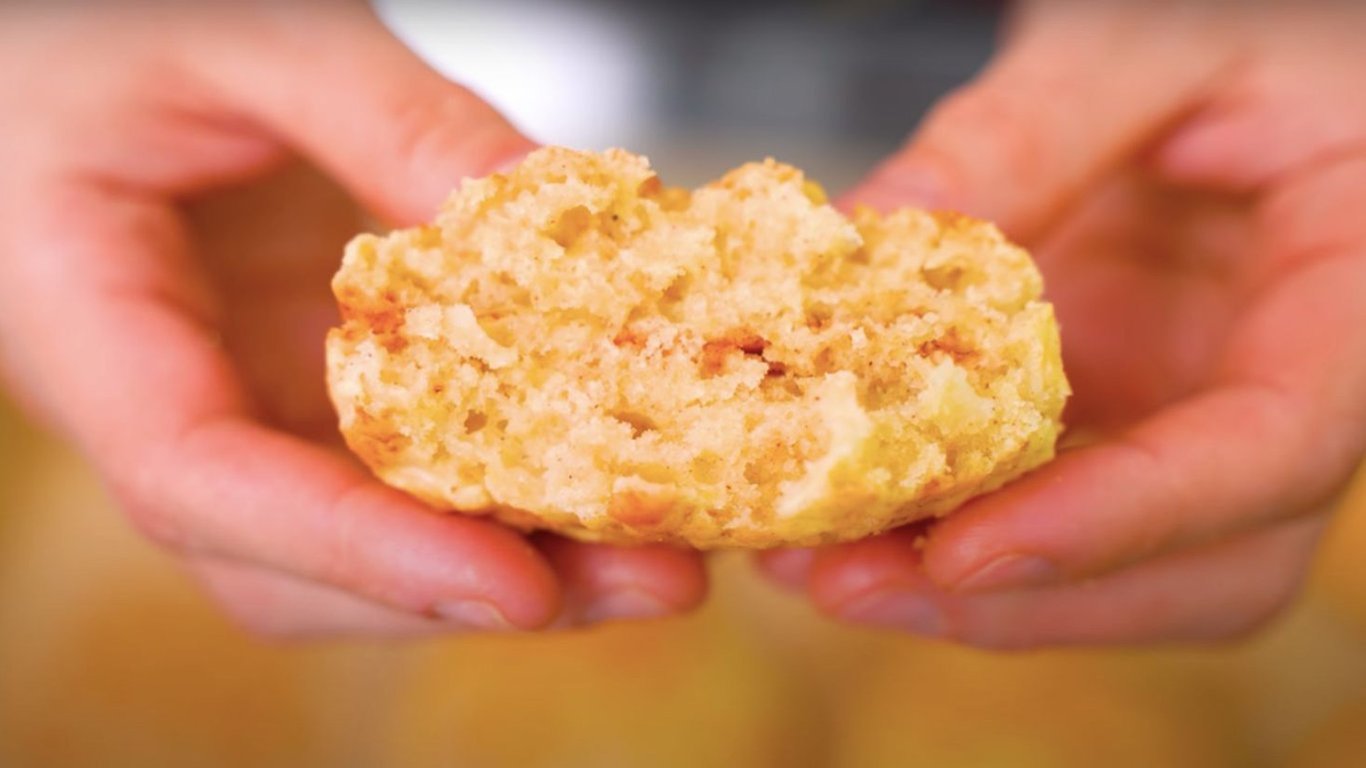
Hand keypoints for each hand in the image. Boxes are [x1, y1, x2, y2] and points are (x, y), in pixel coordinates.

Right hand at [0, 1, 704, 637]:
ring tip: (661, 559)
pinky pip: (399, 480)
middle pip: (295, 566)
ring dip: (511, 568)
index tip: (514, 586)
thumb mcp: (251, 38)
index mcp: (85, 323)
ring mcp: (240, 410)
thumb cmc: (117, 29)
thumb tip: (552, 212)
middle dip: (472, 592)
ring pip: (356, 549)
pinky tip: (608, 483)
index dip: (354, 549)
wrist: (77, 47)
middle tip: (652, 580)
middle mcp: (164, 404)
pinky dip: (504, 499)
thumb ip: (392, 120)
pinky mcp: (305, 395)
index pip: (197, 481)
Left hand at [762, 0, 1365, 647]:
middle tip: (843, 580)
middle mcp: (1284, 396)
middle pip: (1197, 569)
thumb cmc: (1243, 27)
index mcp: (1349, 303)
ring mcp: (1200, 421)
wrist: (1230, 55)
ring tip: (808, 563)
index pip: (1270, 452)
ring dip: (963, 595)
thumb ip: (1027, 131)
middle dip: (1019, 600)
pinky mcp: (1125, 420)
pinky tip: (838, 517)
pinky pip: (1049, 511)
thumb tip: (860, 234)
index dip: (1122, 521)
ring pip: (1118, 574)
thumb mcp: (1148, 44)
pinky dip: (944, 532)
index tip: (969, 551)